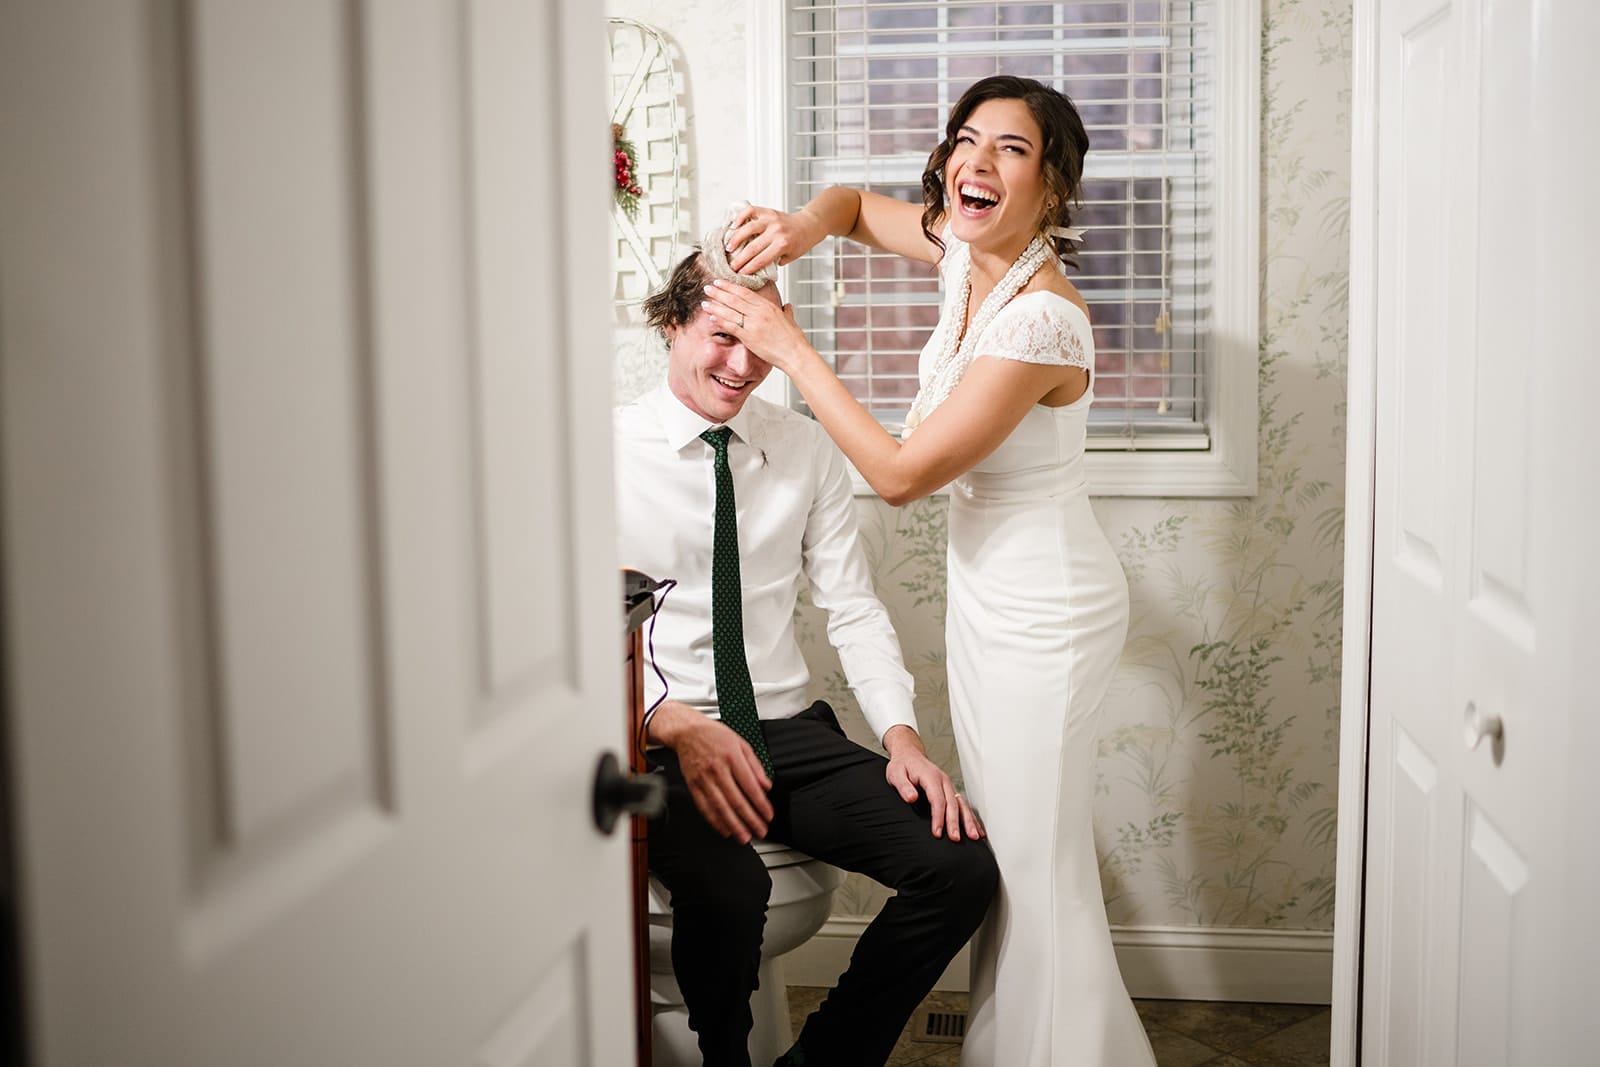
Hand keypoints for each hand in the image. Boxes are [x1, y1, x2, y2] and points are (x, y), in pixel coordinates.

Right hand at [651, 701, 773, 842]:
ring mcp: (704, 779)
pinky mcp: (693, 785)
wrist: (687, 731)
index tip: (768, 815)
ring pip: (720, 807)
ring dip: (734, 825)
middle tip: (760, 831)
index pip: (750, 786)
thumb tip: (766, 784)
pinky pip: (704, 807)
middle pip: (736, 800)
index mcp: (732, 758)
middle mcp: (718, 770)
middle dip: (750, 819)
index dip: (761, 804)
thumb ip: (755, 765)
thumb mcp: (741, 743)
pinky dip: (715, 821)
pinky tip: (724, 829)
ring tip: (744, 837)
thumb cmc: (714, 735)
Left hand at [700, 279, 813, 375]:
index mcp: (768, 306)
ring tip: (705, 302)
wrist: (795, 354)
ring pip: (730, 311)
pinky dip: (720, 321)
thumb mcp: (791, 321)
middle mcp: (760, 313)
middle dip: (719, 292)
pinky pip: (731, 326)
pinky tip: (712, 318)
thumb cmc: (793, 340)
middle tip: (708, 287)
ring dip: (716, 306)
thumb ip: (786, 312)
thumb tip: (787, 306)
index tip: (721, 282)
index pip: (745, 292)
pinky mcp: (749, 337)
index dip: (731, 286)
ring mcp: (754, 324)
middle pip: (735, 298)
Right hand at [724, 203, 824, 274]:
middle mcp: (776, 231)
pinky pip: (750, 211)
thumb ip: (774, 261)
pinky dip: (740, 217)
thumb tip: (754, 265)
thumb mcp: (790, 257)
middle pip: (752, 248)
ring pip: (748, 229)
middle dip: (739, 259)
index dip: (748, 268)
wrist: (809, 225)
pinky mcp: (768, 211)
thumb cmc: (799, 243)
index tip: (739, 274)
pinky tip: (733, 225)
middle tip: (730, 266)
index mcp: (782, 245)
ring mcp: (771, 219)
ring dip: (735, 239)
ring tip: (728, 248)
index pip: (760, 260)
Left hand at [882, 726, 984, 841]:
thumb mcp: (896, 773)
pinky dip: (971, 817)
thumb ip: (903, 786)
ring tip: (974, 837)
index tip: (938, 832)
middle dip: (955, 823)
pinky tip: (978, 829)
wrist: (909, 755)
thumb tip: (912, 798)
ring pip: (962, 805)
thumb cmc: (902, 765)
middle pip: (952, 804)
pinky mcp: (950, 791)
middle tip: (956, 839)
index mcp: (931, 777)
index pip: (938, 800)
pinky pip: (963, 805)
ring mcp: (949, 786)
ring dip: (969, 821)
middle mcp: (943, 781)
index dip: (939, 817)